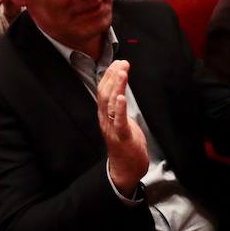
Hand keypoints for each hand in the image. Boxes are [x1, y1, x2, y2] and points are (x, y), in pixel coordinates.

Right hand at [97, 60, 149, 193]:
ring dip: (117, 87)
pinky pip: (118, 121)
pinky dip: (120, 108)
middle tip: (122, 62)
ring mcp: (111, 128)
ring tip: (122, 73)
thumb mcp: (121, 121)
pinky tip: (122, 97)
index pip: (103, 90)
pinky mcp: (121, 137)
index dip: (109, 75)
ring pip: (110, 104)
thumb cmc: (125, 144)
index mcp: (105, 115)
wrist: (125, 169)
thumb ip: (119, 107)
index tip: (118, 62)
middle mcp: (105, 119)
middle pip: (105, 94)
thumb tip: (122, 90)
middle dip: (113, 76)